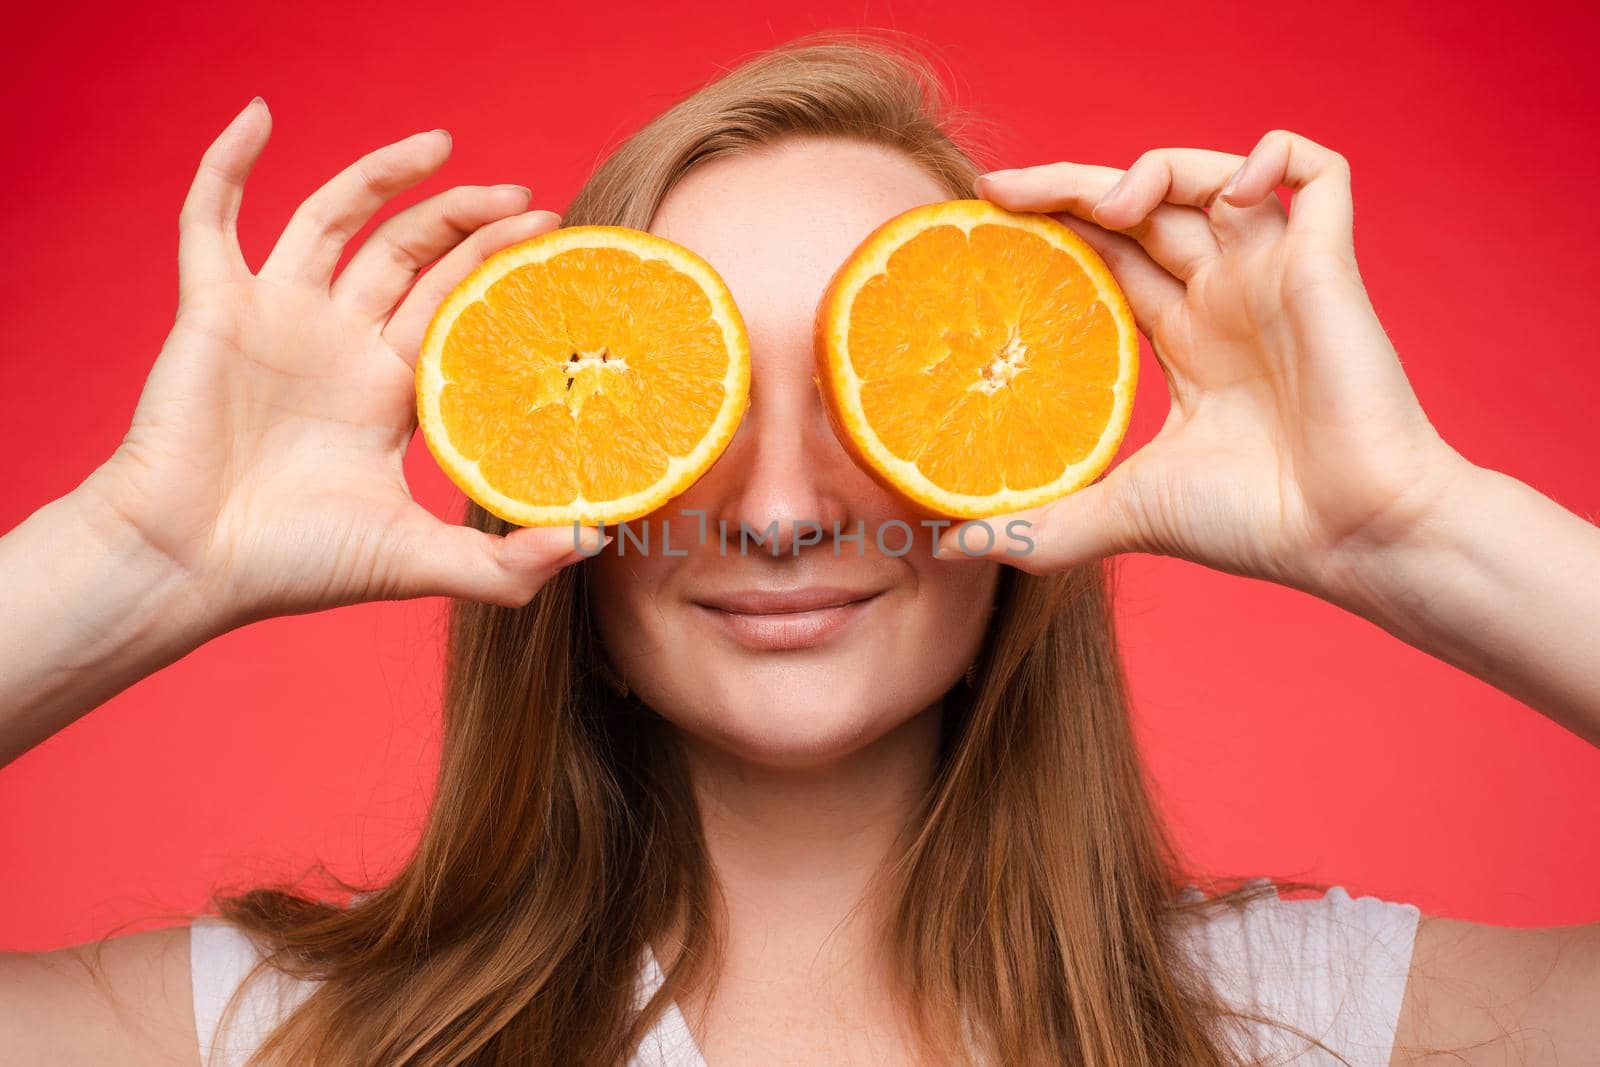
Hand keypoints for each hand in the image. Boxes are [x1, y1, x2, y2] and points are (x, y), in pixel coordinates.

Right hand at [81, 98, 599, 630]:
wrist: (189, 566)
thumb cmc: (295, 566)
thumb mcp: (417, 560)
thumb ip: (504, 564)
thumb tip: (593, 543)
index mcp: (385, 392)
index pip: (453, 308)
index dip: (496, 271)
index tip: (552, 242)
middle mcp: (337, 345)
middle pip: (409, 256)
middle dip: (466, 221)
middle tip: (525, 198)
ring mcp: (276, 320)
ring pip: (333, 221)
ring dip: (383, 176)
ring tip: (443, 143)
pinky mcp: (214, 309)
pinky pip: (211, 219)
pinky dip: (227, 164)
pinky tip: (259, 116)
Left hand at [946, 130, 1473, 594]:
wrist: (1351, 538)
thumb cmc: (1255, 526)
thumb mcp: (1122, 514)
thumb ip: (1040, 524)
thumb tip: (946, 548)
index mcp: (1187, 338)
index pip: (1108, 257)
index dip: (1053, 230)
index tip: (985, 224)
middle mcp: (1227, 297)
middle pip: (1143, 208)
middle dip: (1068, 187)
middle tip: (997, 192)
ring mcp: (1277, 275)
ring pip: (1212, 175)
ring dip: (1152, 169)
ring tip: (1105, 207)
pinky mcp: (1329, 262)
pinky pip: (1319, 171)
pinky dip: (1275, 155)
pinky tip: (1229, 190)